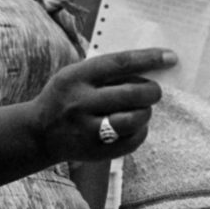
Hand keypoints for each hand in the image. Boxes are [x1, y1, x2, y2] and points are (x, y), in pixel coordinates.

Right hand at [31, 48, 176, 162]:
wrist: (38, 133)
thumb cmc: (66, 96)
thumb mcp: (76, 74)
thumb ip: (106, 70)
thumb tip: (150, 65)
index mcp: (77, 77)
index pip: (119, 63)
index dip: (148, 59)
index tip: (171, 57)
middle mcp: (80, 102)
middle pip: (130, 94)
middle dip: (152, 91)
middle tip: (155, 91)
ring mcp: (86, 130)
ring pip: (132, 120)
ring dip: (146, 112)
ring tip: (143, 109)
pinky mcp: (94, 152)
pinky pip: (130, 142)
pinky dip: (140, 132)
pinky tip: (136, 126)